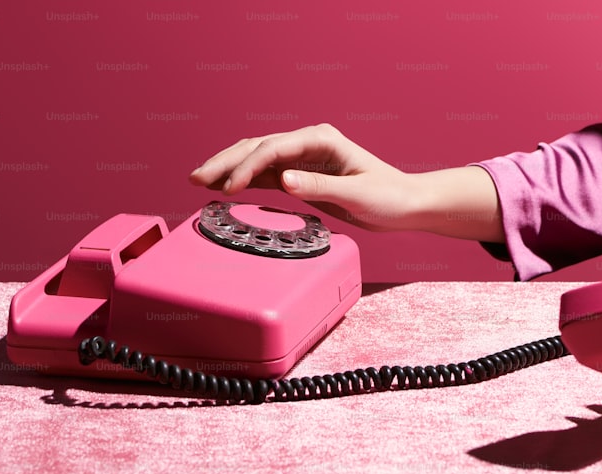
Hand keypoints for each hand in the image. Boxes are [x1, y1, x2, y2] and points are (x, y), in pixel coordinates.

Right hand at [189, 124, 504, 240]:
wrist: (406, 205)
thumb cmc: (389, 197)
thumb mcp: (357, 194)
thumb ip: (320, 186)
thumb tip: (285, 180)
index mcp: (321, 140)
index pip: (274, 149)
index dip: (248, 167)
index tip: (229, 188)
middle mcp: (309, 143)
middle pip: (257, 147)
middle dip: (226, 162)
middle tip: (195, 178)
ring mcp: (303, 158)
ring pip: (257, 159)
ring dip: (229, 170)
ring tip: (199, 182)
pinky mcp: (303, 176)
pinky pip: (266, 176)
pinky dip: (244, 181)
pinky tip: (225, 189)